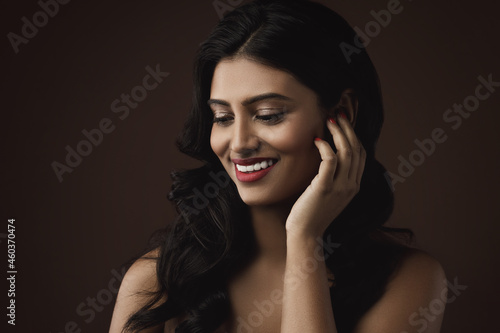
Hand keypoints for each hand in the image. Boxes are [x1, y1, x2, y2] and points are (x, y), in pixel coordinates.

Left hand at [285, 111, 366, 239]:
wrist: (306, 235)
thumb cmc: (313, 213)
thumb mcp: (330, 194)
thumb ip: (335, 178)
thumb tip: (330, 157)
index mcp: (354, 185)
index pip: (361, 154)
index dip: (354, 135)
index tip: (344, 121)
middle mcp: (351, 185)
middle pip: (356, 149)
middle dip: (348, 128)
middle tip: (338, 114)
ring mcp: (340, 187)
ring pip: (346, 152)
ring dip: (338, 133)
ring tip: (329, 120)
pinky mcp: (324, 187)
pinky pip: (330, 160)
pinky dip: (325, 146)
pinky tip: (317, 139)